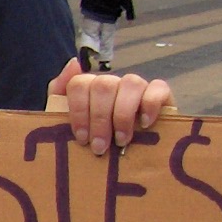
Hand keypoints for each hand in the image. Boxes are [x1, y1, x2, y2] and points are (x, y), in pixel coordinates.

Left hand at [51, 61, 175, 152]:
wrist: (128, 159)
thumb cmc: (95, 139)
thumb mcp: (68, 121)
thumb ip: (60, 92)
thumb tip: (74, 62)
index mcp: (89, 88)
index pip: (79, 83)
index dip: (78, 111)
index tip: (82, 138)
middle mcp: (113, 83)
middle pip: (103, 85)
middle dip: (99, 119)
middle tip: (100, 147)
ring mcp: (137, 86)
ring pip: (130, 83)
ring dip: (122, 115)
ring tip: (121, 140)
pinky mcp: (161, 93)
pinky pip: (158, 88)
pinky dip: (150, 105)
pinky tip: (144, 124)